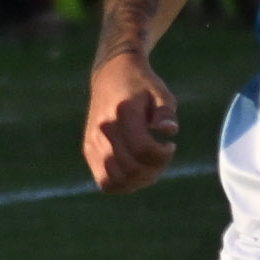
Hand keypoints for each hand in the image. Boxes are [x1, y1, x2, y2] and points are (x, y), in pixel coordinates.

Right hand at [84, 54, 179, 193]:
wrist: (110, 74)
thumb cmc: (141, 85)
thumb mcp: (160, 92)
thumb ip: (166, 112)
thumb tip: (169, 130)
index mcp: (122, 112)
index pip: (143, 150)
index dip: (162, 156)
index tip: (170, 145)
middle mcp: (103, 129)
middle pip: (130, 169)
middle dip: (154, 170)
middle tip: (163, 156)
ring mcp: (93, 141)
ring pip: (116, 181)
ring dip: (139, 181)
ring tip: (150, 166)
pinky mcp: (88, 149)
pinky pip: (105, 182)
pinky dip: (124, 184)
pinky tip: (137, 171)